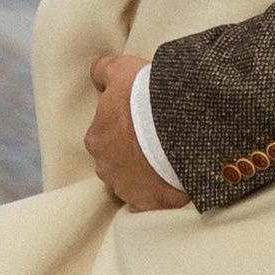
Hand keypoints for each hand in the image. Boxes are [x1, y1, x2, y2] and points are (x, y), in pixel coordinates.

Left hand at [85, 54, 190, 211]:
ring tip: (168, 164)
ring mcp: (126, 188)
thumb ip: (103, 71)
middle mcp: (105, 167)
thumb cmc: (146, 95)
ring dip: (145, 177)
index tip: (141, 126)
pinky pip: (151, 205)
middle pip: (116, 163)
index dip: (124, 131)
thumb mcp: (122, 69)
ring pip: (132, 184)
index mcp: (96, 138)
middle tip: (156, 144)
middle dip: (132, 156)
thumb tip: (96, 72)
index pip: (105, 137)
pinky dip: (158, 198)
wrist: (178, 121)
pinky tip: (171, 189)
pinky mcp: (148, 203)